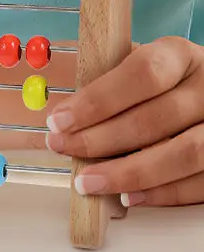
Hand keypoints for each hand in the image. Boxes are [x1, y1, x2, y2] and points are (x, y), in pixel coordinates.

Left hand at [44, 36, 203, 206]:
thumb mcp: (146, 65)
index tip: (60, 119)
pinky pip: (202, 183)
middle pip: (154, 119)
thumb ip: (113, 81)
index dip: (97, 100)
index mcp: (180, 56)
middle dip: (100, 140)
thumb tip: (67, 112)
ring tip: (90, 181)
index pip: (141, 74)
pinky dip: (164, 193)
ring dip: (129, 173)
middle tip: (64, 149)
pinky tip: (130, 196)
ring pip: (183, 155)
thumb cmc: (169, 82)